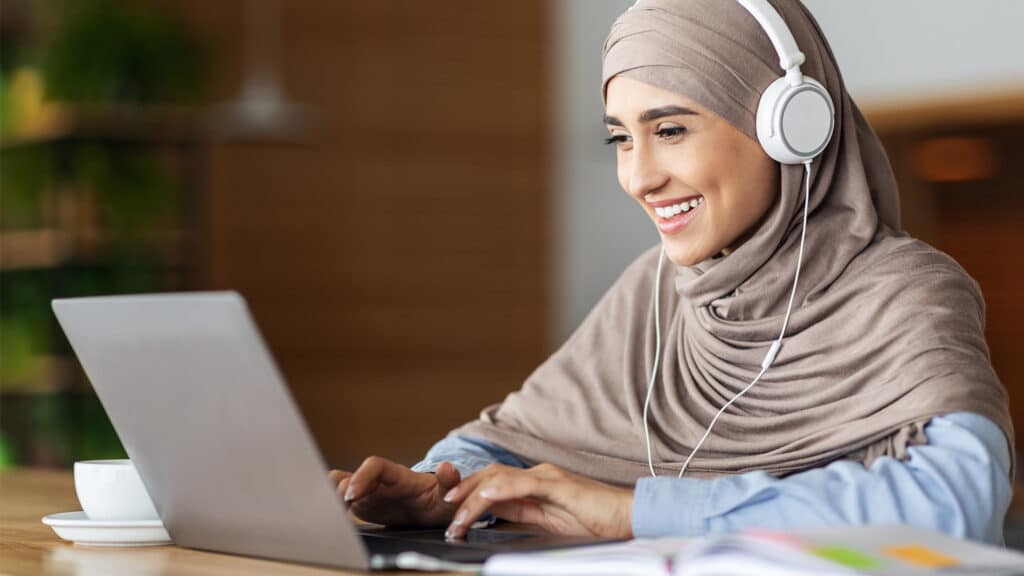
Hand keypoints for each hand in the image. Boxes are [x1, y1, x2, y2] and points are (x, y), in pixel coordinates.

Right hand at [328, 456, 461, 526]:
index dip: (361, 477)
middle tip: (337, 506)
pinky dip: (333, 503)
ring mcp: (370, 493)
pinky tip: (326, 513)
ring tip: (328, 511)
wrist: (434, 510)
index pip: (375, 466)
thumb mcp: (449, 494)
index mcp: (398, 476)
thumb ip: (449, 482)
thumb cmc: (440, 499)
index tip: (352, 494)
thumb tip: (448, 467)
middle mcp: (379, 482)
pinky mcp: (363, 504)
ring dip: (333, 496)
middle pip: (353, 477)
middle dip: (340, 489)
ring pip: (343, 487)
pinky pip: (343, 499)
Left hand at [440, 463, 633, 540]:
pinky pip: (525, 484)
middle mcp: (538, 475)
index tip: (449, 507)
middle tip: (444, 509)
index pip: (493, 483)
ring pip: (501, 479)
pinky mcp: (560, 485)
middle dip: (463, 490)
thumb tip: (493, 517)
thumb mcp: (549, 522)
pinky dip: (503, 489)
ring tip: (456, 513)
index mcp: (535, 483)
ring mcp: (548, 477)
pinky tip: (487, 497)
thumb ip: (523, 514)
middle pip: (491, 475)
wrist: (630, 517)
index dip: (468, 491)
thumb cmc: (596, 522)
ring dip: (474, 496)